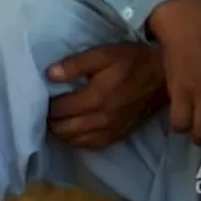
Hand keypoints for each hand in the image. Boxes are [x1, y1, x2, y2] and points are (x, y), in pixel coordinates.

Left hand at [46, 43, 166, 148]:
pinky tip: (72, 133)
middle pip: (65, 129)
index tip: (38, 100)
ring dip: (62, 134)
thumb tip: (49, 75)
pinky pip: (93, 145)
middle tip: (41, 113)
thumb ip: (74, 65)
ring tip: (53, 123)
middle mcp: (102, 119)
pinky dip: (78, 142)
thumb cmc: (131, 61)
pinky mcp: (120, 134)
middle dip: (50, 122)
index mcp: (95, 98)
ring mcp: (112, 129)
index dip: (46, 106)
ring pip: (77, 140)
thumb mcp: (103, 55)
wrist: (162, 77)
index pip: (60, 109)